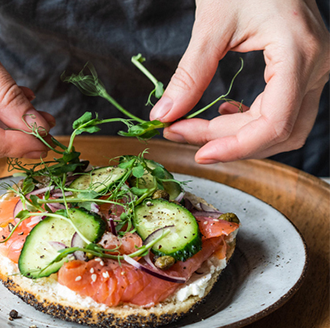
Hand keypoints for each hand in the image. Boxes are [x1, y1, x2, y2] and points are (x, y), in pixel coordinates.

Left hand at [150, 0, 329, 163]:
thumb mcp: (211, 25)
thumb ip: (188, 75)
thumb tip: (163, 115)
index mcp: (298, 53)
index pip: (275, 124)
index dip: (235, 147)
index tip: (198, 152)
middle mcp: (316, 66)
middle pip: (277, 132)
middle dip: (226, 140)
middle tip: (181, 132)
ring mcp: (315, 70)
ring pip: (283, 128)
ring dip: (238, 135)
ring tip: (197, 126)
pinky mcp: (303, 71)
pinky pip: (284, 111)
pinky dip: (250, 121)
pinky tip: (224, 112)